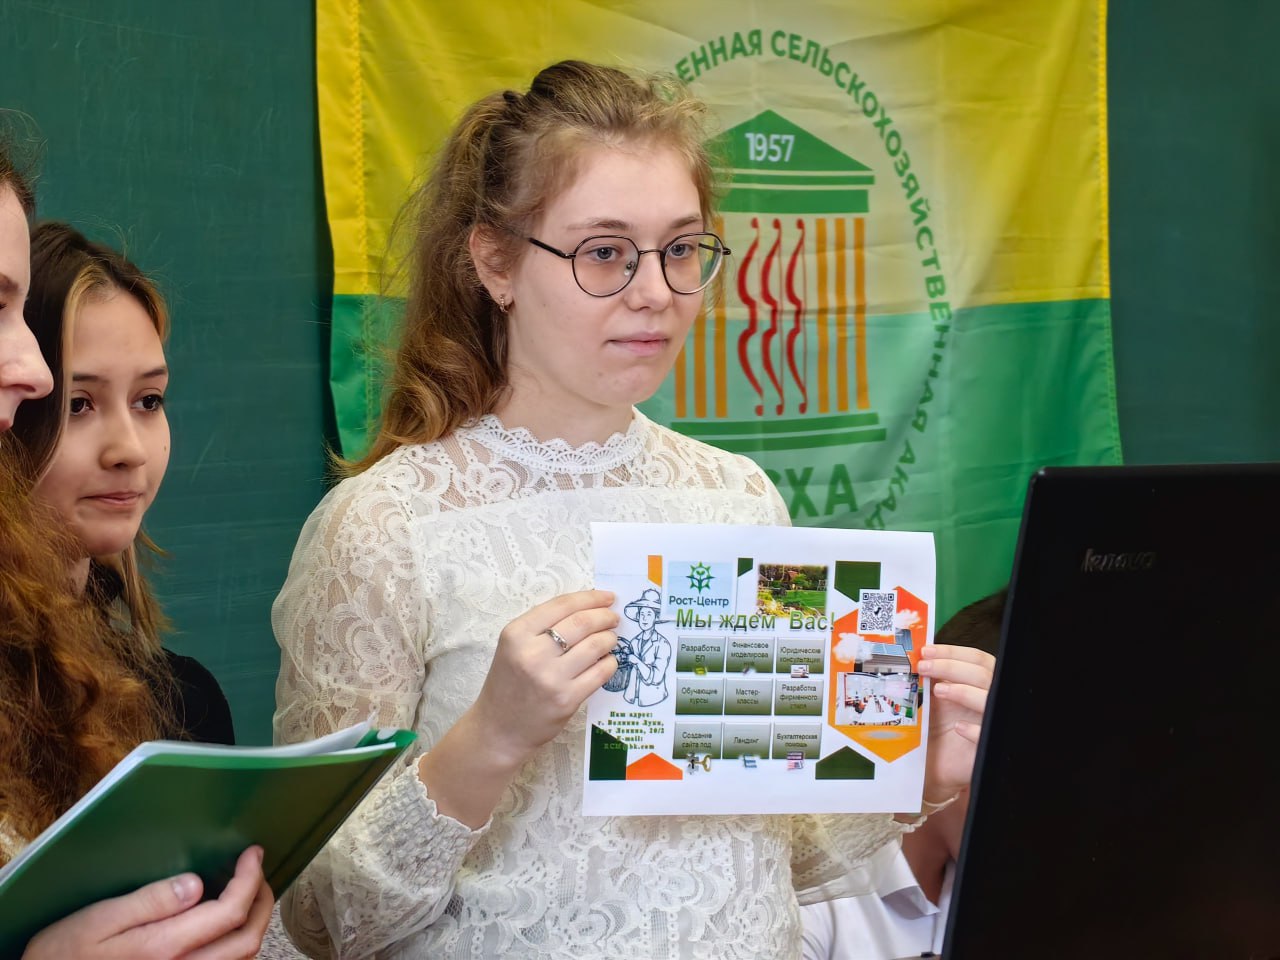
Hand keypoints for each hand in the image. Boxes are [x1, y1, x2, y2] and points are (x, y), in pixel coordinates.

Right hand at [22, 845, 273, 959]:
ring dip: (253, 924)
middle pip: (247, 940)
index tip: (253, 853)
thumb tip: (197, 883)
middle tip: (258, 870)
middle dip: (262, 900)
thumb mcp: (100, 920)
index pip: (230, 912)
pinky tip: (227, 925)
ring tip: (248, 892)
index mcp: (165, 947)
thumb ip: (152, 902)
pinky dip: (237, 946)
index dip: (250, 879)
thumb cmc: (66, 953)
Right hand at [469, 589, 618, 766]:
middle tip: (613, 618)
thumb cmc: (509, 683)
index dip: (591, 598)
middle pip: (582, 623)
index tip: (607, 597)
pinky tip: (608, 660)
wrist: (498, 729)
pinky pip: (600, 672)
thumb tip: (588, 608)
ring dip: (610, 638)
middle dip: (604, 616)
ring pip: (595, 645)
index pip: (562, 605)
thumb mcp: (514, 647)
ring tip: (611, 639)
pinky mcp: (567, 699)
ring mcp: (551, 678)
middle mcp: (532, 653)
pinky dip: (610, 662)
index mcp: (516, 633)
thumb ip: (543, 627)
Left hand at [917, 644, 994, 803]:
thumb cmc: (936, 728)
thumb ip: (932, 676)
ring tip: (937, 691)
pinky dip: (975, 729)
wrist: (934, 764)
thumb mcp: (933, 698)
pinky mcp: (987, 746)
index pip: (977, 659)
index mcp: (979, 683)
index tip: (926, 651)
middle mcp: (990, 699)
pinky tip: (958, 728)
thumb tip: (914, 654)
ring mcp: (991, 722)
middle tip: (923, 667)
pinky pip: (988, 734)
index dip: (952, 652)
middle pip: (984, 674)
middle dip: (951, 666)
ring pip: (990, 699)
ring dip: (962, 691)